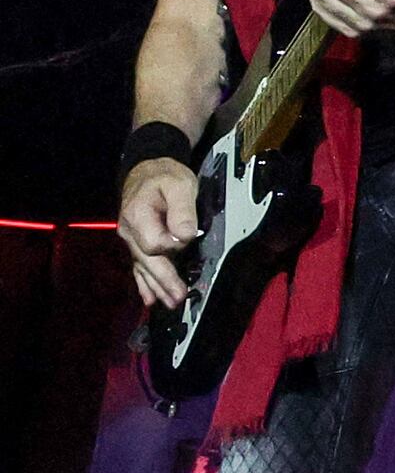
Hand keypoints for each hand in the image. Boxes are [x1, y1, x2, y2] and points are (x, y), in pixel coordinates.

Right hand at [119, 162, 200, 312]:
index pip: (155, 242)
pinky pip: (138, 265)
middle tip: (177, 298)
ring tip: (168, 302)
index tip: (187, 237)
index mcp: (137, 215)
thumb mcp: (180, 185)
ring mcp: (130, 238)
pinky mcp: (136, 242)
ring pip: (143, 266)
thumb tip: (185, 235)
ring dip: (156, 286)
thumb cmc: (164, 176)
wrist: (146, 170)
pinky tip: (148, 297)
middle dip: (163, 280)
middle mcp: (129, 231)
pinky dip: (144, 282)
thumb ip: (182, 210)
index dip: (174, 244)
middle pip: (147, 260)